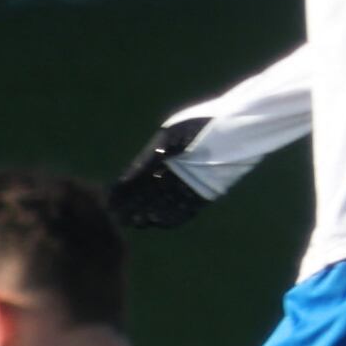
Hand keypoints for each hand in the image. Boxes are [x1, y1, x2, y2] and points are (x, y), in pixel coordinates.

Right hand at [110, 115, 212, 232]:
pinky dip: (171, 217)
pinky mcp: (205, 193)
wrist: (237, 127)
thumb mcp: (170, 138)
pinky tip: (156, 221)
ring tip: (136, 221)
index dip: (123, 188)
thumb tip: (127, 178)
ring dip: (150, 213)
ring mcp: (189, 182)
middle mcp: (174, 170)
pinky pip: (185, 209)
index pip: (138, 175)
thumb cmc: (202, 124)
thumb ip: (149, 159)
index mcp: (162, 154)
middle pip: (149, 192)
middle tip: (118, 217)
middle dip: (133, 205)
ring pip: (164, 202)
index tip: (109, 199)